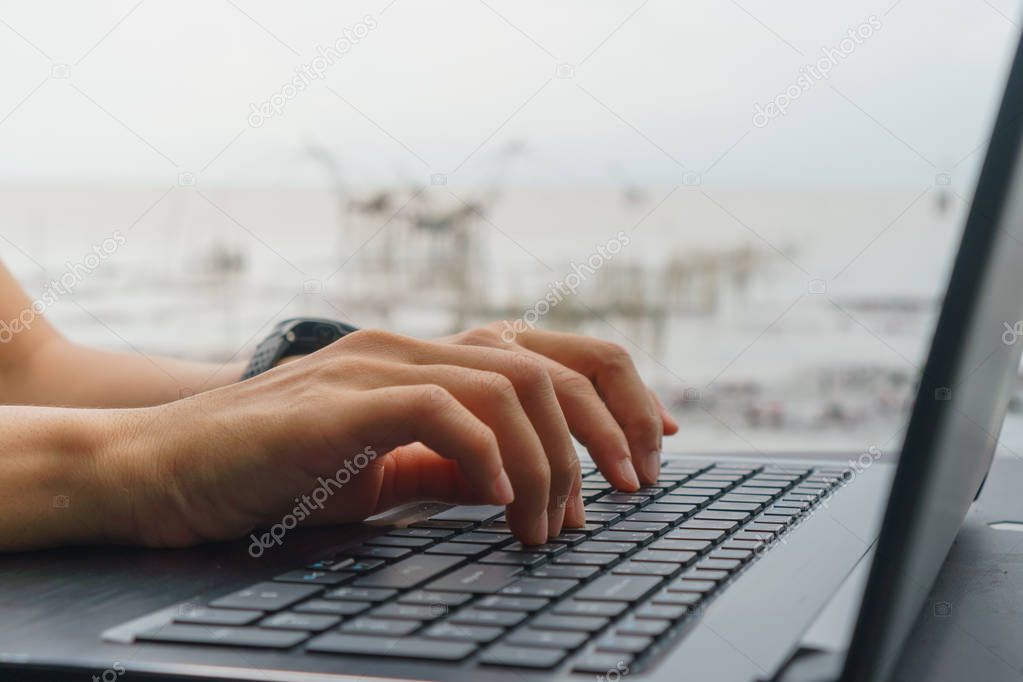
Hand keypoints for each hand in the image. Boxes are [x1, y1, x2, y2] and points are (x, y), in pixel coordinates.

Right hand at [116, 324, 677, 548]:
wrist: (164, 468)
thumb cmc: (271, 471)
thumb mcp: (380, 470)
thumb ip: (446, 464)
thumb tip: (517, 481)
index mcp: (426, 361)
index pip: (545, 353)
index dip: (614, 390)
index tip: (654, 444)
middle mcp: (410, 349)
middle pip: (545, 362)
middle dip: (605, 428)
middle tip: (628, 490)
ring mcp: (374, 367)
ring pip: (506, 385)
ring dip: (549, 460)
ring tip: (553, 523)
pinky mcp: (339, 402)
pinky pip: (441, 411)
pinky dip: (488, 458)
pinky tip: (501, 503)